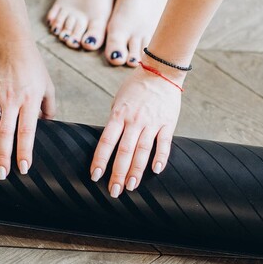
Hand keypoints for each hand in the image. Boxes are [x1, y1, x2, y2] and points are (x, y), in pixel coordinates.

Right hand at [0, 42, 54, 179]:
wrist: (13, 46)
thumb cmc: (34, 68)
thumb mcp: (48, 87)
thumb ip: (49, 108)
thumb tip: (48, 124)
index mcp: (29, 102)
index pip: (26, 132)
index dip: (24, 151)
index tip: (23, 168)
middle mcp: (12, 102)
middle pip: (6, 134)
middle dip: (3, 156)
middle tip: (2, 175)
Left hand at [90, 65, 182, 197]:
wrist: (160, 72)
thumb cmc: (136, 87)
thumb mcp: (118, 101)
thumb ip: (115, 121)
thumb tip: (109, 142)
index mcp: (118, 115)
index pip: (106, 141)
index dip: (100, 160)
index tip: (95, 176)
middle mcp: (134, 121)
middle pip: (124, 151)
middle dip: (118, 173)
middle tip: (114, 191)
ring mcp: (151, 122)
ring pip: (142, 151)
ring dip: (136, 171)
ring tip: (131, 187)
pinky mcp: (167, 123)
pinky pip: (164, 143)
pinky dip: (161, 157)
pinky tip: (156, 171)